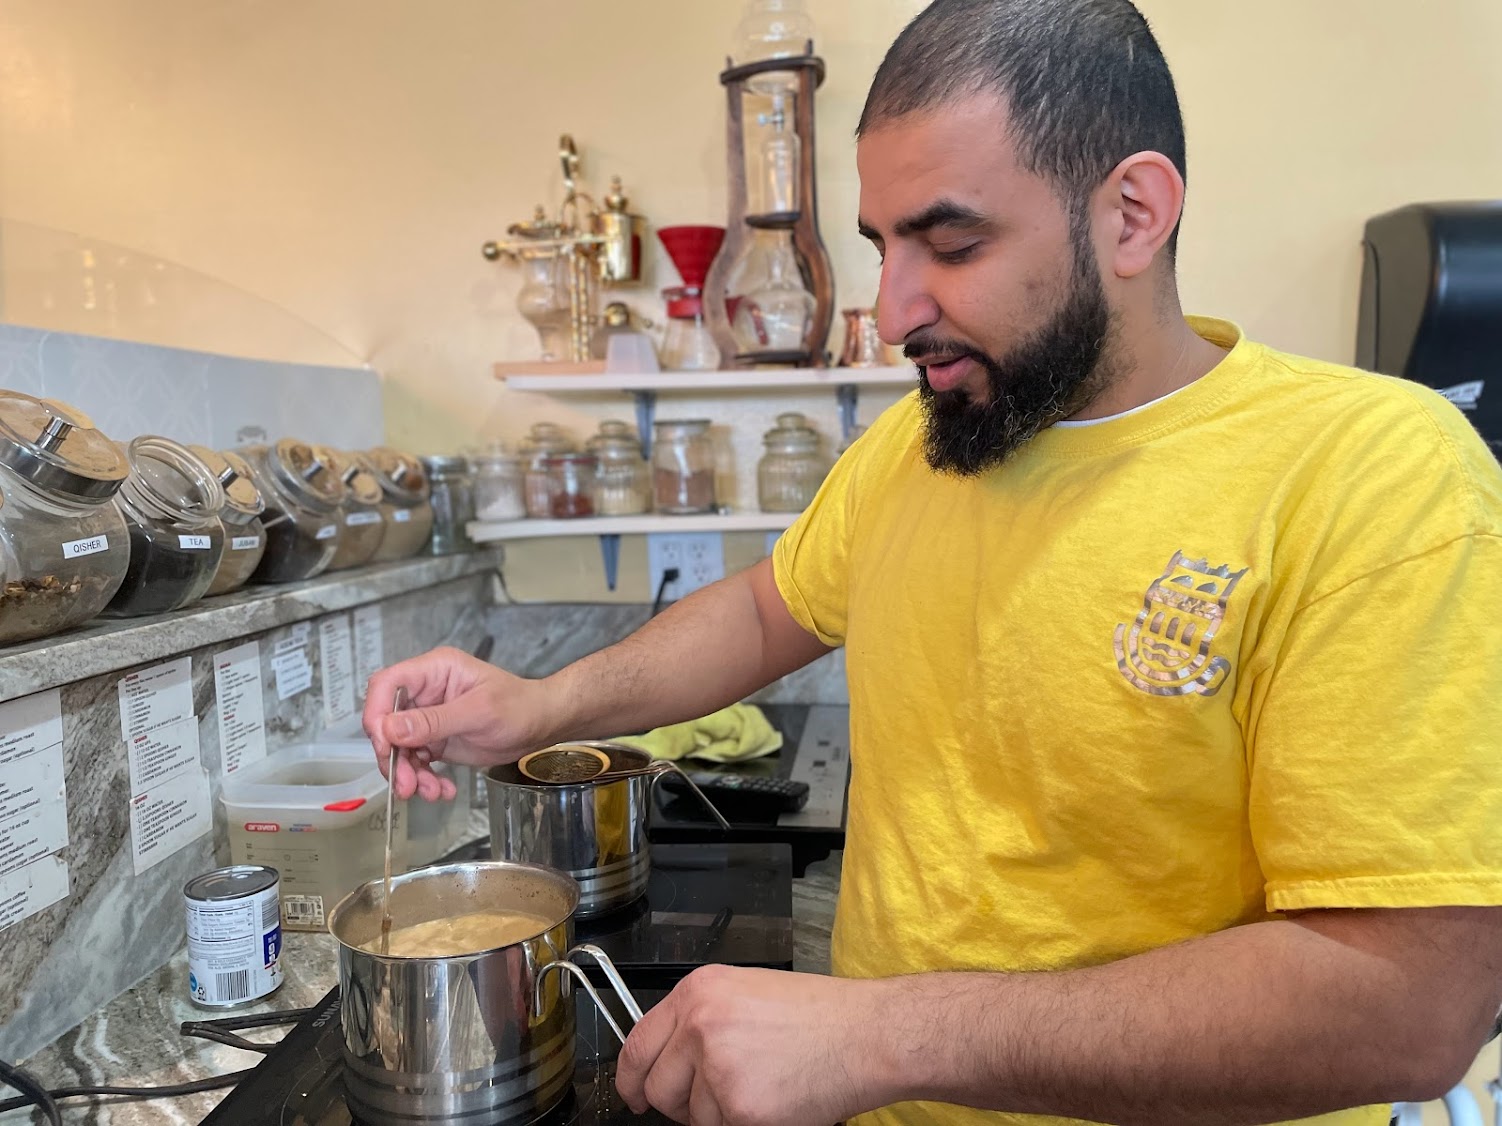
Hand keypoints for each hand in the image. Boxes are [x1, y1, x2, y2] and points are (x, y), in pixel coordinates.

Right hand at [362, 646, 557, 799]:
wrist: (540, 727)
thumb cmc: (519, 707)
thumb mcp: (478, 712)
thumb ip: (433, 721)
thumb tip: (390, 729)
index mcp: (434, 671)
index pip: (387, 684)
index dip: (376, 713)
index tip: (383, 745)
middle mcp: (425, 692)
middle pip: (387, 722)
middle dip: (393, 756)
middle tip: (405, 784)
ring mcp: (428, 718)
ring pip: (398, 748)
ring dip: (408, 774)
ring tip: (431, 792)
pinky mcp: (434, 740)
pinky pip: (415, 762)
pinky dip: (424, 779)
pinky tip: (442, 790)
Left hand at [616, 965, 896, 1125]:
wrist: (867, 1034)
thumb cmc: (821, 1016)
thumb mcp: (748, 994)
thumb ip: (702, 1021)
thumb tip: (669, 1059)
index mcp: (699, 992)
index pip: (637, 1044)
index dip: (631, 1078)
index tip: (634, 1094)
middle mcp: (700, 1025)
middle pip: (659, 1087)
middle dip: (680, 1103)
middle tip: (718, 1097)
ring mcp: (718, 1068)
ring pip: (692, 1116)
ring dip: (720, 1115)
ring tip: (763, 1086)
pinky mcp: (740, 1108)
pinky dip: (746, 1125)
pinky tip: (776, 1101)